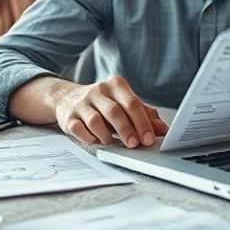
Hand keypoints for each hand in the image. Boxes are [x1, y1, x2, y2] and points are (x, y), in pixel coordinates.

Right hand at [54, 76, 168, 146]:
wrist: (67, 99)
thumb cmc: (103, 104)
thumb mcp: (125, 104)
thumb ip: (145, 115)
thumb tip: (162, 129)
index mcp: (116, 85)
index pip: (132, 103)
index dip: (142, 123)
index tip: (148, 139)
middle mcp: (98, 90)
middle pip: (115, 112)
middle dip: (126, 130)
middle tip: (134, 144)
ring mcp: (81, 103)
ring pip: (95, 121)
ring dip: (106, 136)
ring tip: (111, 142)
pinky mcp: (68, 116)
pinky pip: (79, 129)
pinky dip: (89, 138)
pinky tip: (95, 139)